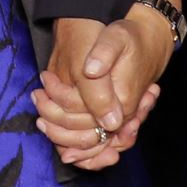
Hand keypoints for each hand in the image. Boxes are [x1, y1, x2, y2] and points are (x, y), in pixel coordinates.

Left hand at [40, 12, 174, 167]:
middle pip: (85, 137)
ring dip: (63, 137)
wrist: (150, 42)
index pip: (83, 118)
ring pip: (90, 144)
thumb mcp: (117, 37)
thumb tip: (89, 71)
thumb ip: (104, 55)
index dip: (58, 108)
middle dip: (55, 124)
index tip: (42, 87)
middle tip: (36, 98)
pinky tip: (59, 139)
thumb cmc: (130, 39)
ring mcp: (122, 123)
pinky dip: (78, 148)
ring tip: (40, 119)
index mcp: (123, 101)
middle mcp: (124, 118)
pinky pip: (97, 145)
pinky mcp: (118, 121)